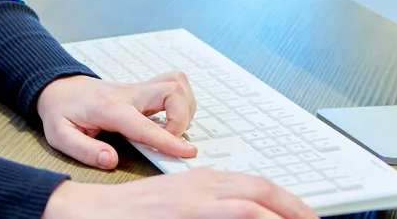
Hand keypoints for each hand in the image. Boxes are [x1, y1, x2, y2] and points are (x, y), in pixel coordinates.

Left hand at [35, 72, 197, 169]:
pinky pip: (173, 83)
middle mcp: (128, 94)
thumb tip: (112, 160)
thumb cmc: (61, 111)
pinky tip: (171, 116)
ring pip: (177, 83)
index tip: (187, 152)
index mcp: (110, 108)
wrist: (59, 87)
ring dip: (185, 107)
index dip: (168, 140)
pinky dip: (181, 99)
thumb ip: (86, 151)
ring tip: (173, 128)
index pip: (145, 124)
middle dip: (182, 118)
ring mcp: (137, 88)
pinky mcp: (143, 88)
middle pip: (171, 91)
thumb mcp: (61, 136)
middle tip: (172, 139)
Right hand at [42, 169, 319, 218]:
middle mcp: (202, 187)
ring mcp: (192, 202)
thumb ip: (209, 207)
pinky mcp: (182, 216)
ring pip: (250, 206)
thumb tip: (245, 213)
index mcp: (203, 181)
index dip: (286, 201)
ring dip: (279, 216)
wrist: (91, 211)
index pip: (257, 186)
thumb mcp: (178, 205)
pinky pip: (231, 218)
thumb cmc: (134, 214)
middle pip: (262, 191)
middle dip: (294, 208)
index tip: (305, 215)